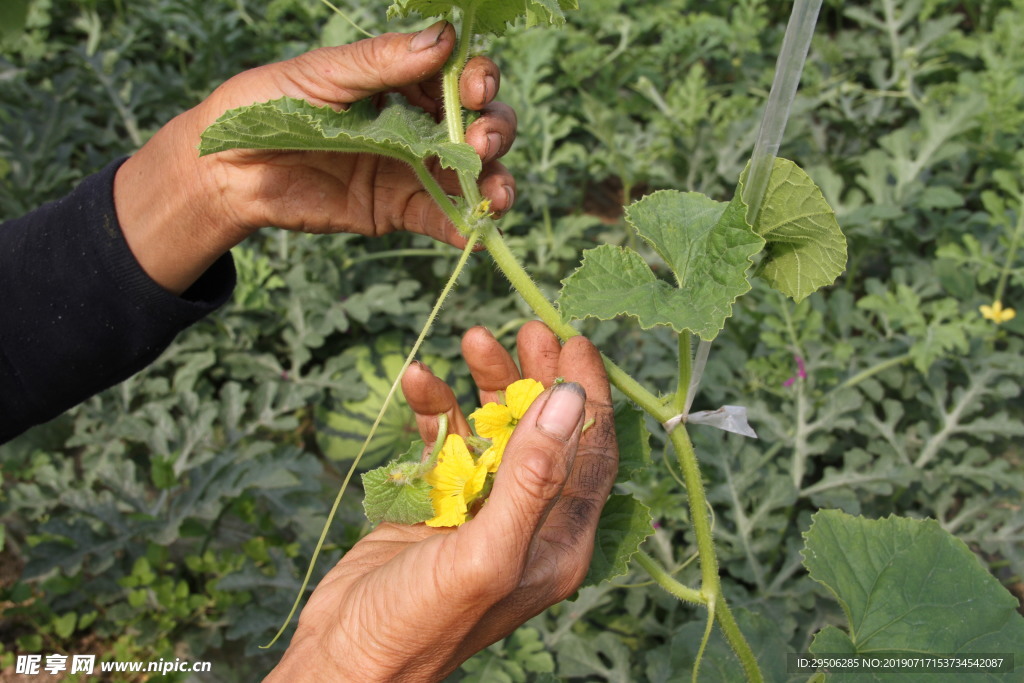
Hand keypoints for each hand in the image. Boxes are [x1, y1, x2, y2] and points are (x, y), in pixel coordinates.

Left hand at [114, 21, 516, 293]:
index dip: (477, 80)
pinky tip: (475, 232)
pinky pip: (439, 218)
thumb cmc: (264, 105)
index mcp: (400, 80)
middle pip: (476, 125)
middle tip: (482, 142)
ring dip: (493, 184)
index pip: (456, 76)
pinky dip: (463, 228)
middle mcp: (415, 122)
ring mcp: (410, 168)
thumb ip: (382, 63)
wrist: (225, 170)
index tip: (474, 89)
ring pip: (469, 175)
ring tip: (495, 196)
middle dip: (493, 131)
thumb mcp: (323, 75)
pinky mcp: (396, 209)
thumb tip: (444, 40)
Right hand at [266, 323, 617, 681]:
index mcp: (558, 539)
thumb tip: (569, 400)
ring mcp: (480, 505)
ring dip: (484, 382)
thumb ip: (532, 477)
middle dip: (538, 376)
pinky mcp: (436, 498)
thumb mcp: (486, 553)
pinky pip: (444, 439)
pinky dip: (433, 406)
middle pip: (545, 430)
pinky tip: (417, 378)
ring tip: (471, 338)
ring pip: (494, 427)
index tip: (575, 341)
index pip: (590, 452)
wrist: (347, 656)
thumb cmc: (422, 622)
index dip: (589, 395)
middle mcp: (527, 518)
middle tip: (525, 328)